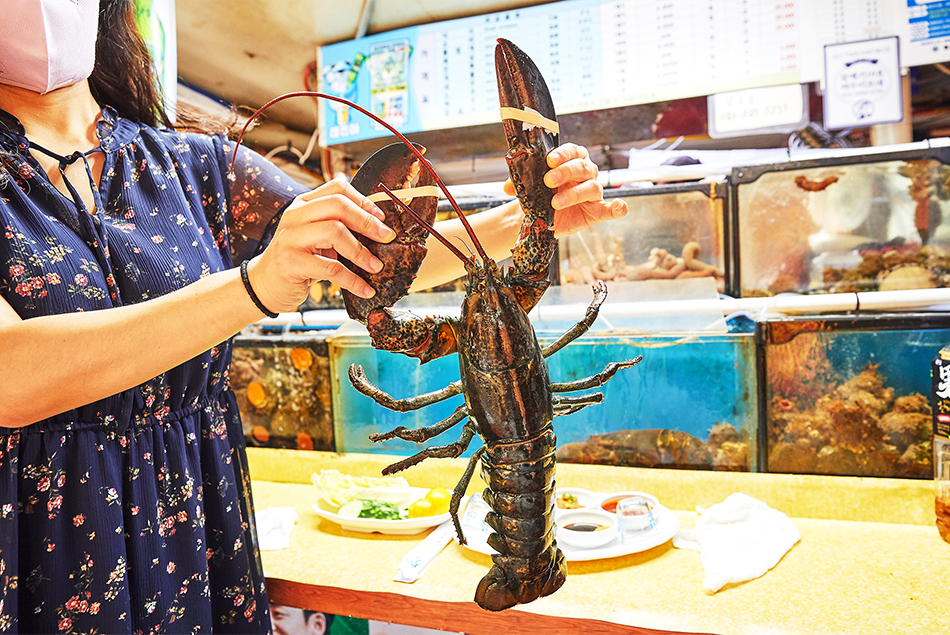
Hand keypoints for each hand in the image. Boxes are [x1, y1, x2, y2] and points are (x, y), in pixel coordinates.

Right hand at [246, 178, 395, 312]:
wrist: (266, 284)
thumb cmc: (299, 259)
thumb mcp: (317, 237)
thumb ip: (338, 226)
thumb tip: (379, 227)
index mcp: (303, 204)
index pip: (337, 188)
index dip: (363, 200)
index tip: (382, 218)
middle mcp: (295, 215)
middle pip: (337, 206)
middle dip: (367, 222)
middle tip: (387, 238)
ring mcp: (290, 237)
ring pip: (334, 232)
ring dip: (361, 252)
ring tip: (376, 266)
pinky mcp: (290, 262)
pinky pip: (330, 267)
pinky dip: (352, 280)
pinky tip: (365, 289)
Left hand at [503, 142, 626, 237]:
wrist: (540, 217)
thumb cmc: (538, 196)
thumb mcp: (528, 186)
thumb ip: (520, 181)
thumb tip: (508, 185)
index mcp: (571, 161)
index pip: (572, 151)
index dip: (562, 154)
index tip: (549, 160)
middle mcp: (585, 173)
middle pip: (582, 167)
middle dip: (565, 172)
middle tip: (548, 181)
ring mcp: (592, 192)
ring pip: (591, 187)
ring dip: (574, 194)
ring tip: (556, 203)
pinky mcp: (597, 211)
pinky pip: (611, 209)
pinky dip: (618, 208)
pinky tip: (619, 207)